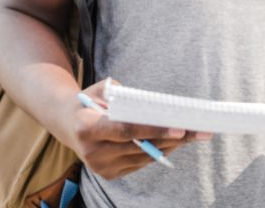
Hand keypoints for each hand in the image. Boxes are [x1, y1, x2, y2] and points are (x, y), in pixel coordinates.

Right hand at [65, 79, 212, 179]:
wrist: (66, 124)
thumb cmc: (90, 101)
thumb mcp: (101, 89)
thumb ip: (124, 95)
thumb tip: (156, 105)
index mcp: (87, 129)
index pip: (126, 131)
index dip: (154, 130)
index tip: (180, 129)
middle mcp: (92, 152)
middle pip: (140, 147)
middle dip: (172, 139)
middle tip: (198, 130)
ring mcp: (100, 167)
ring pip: (143, 158)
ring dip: (169, 147)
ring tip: (192, 135)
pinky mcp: (108, 175)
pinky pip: (139, 164)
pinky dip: (157, 152)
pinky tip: (175, 142)